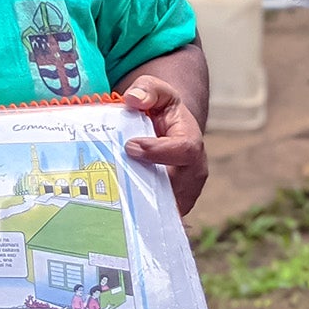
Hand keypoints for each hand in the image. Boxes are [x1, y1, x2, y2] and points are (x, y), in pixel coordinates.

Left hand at [121, 75, 207, 214]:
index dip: (159, 151)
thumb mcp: (155, 91)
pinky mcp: (171, 206)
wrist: (165, 131)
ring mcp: (184, 192)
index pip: (185, 150)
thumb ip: (147, 90)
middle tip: (118, 180)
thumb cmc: (160, 109)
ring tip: (115, 200)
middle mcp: (193, 171)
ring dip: (143, 207)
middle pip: (177, 187)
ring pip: (168, 208)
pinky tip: (116, 214)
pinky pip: (159, 218)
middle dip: (148, 185)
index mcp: (191, 140)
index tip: (130, 146)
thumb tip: (132, 99)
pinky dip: (141, 218)